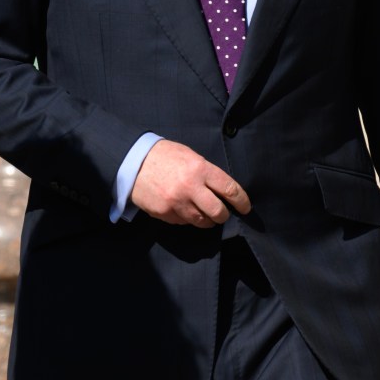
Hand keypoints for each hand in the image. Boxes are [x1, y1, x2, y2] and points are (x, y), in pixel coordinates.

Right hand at [130, 139, 250, 226]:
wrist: (134, 161)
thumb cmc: (166, 156)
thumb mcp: (190, 156)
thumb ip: (206, 173)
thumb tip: (223, 191)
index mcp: (200, 168)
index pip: (229, 189)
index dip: (242, 201)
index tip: (246, 207)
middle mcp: (190, 187)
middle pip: (218, 212)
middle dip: (224, 215)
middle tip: (223, 213)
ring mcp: (177, 202)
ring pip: (202, 222)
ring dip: (206, 220)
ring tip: (204, 212)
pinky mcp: (165, 213)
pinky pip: (184, 223)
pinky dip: (187, 218)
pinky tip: (183, 208)